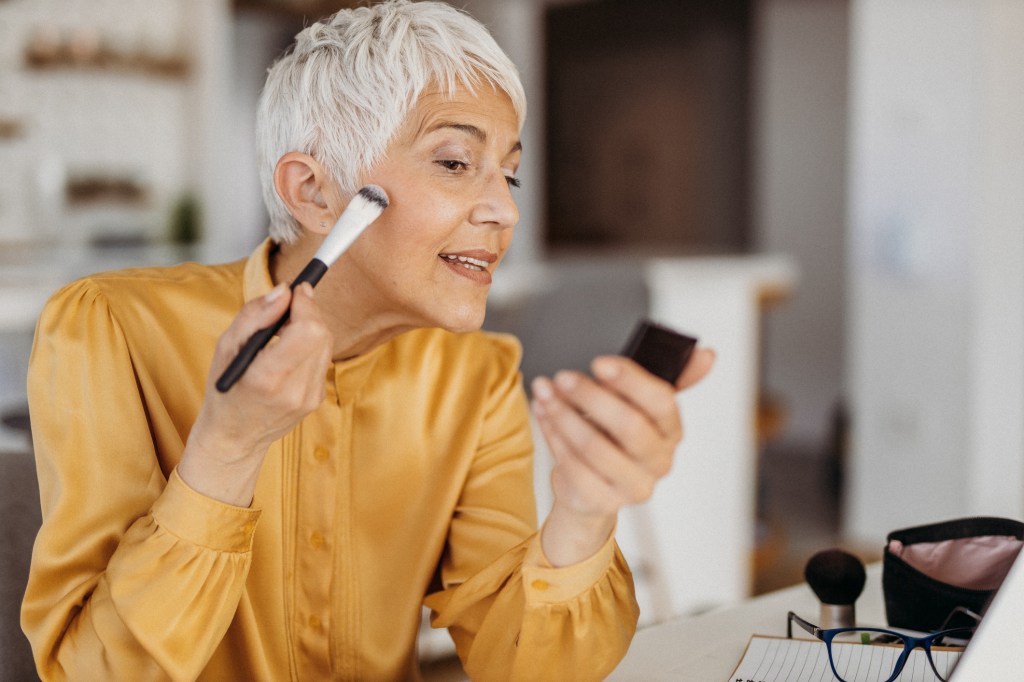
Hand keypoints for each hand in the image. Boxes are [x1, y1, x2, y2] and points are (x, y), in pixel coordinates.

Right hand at [178, 282, 332, 505]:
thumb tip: (284, 291)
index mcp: (267, 377)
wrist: (234, 437)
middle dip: (309, 312)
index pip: (308, 330)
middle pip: (321, 334)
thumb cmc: (225, 388)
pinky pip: (323, 360)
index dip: (306, 304)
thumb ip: (255, 315)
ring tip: (286, 329)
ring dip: (311, 328)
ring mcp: (309, 398)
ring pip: (326, 345)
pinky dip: (311, 347)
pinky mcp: (317, 400)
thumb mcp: (226, 347)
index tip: (296, 291)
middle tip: (290, 305)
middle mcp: (294, 390)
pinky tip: (290, 352)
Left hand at [531, 347, 714, 565]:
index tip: (599, 363)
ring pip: (594, 447)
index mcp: (672, 431)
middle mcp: (659, 461)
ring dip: (564, 415)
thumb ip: (670, 378)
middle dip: (590, 397)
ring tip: (545, 393)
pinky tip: (544, 416)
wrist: (590, 485)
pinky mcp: (603, 501)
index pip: (662, 402)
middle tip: (563, 378)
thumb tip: (706, 355)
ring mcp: (632, 486)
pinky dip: (553, 437)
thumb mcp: (640, 403)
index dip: (631, 380)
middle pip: (628, 425)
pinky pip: (573, 467)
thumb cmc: (615, 436)